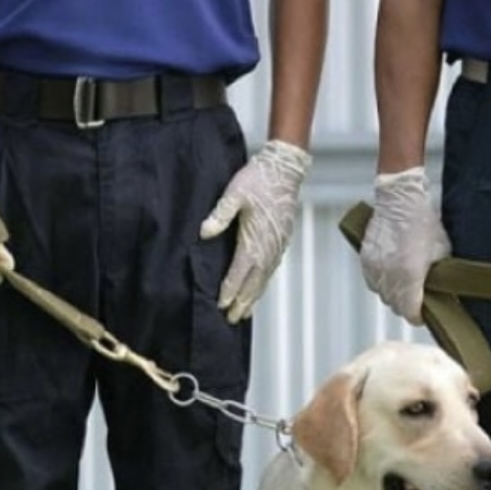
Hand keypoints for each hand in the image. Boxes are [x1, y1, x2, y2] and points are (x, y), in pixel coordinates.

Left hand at [199, 138, 311, 322]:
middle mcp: (268, 247)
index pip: (239, 272)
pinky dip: (263, 283)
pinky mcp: (282, 240)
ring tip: (244, 313)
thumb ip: (221, 214)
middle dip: (242, 302)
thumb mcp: (234, 193)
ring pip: (264, 278)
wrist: (285, 168)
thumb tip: (205, 232)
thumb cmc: (257, 179)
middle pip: (254, 282)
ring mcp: (277, 245)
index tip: (221, 305)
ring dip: (253, 296)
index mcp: (254, 239)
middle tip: (231, 320)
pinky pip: (271, 268)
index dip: (230, 290)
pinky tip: (258, 288)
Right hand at [358, 167, 450, 325]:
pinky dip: (382, 283)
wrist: (399, 200)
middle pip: (395, 306)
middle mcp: (389, 275)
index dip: (419, 317)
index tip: (424, 315)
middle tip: (418, 300)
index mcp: (410, 274)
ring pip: (383, 295)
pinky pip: (373, 282)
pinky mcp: (365, 261)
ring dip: (393, 295)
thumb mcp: (441, 251)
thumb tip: (439, 292)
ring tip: (405, 285)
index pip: (410, 311)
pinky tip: (392, 274)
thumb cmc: (423, 221)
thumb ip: (438, 275)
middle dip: (407, 306)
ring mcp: (374, 268)